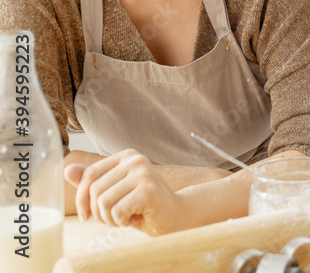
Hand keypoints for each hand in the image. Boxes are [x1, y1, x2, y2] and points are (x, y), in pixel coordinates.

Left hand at [65, 149, 186, 235]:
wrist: (173, 216)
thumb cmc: (141, 205)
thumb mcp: (114, 192)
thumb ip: (92, 181)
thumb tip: (67, 169)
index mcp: (126, 156)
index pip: (89, 174)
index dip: (81, 198)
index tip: (85, 216)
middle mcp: (136, 160)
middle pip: (95, 189)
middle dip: (98, 212)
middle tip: (113, 218)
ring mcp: (144, 173)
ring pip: (104, 201)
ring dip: (109, 218)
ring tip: (123, 218)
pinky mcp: (149, 190)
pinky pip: (117, 211)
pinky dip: (121, 222)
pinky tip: (133, 219)